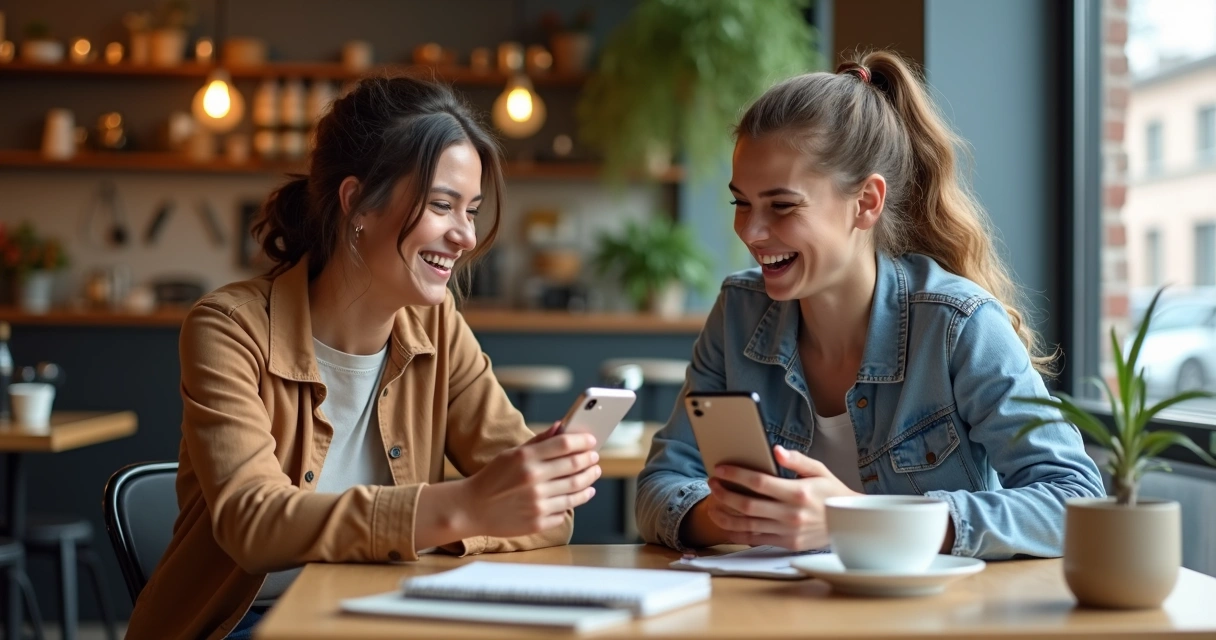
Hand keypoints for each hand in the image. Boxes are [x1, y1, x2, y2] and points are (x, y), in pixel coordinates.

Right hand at [460, 422, 601, 537]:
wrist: (472, 509)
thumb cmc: (493, 478)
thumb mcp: (511, 454)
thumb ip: (538, 441)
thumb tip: (561, 427)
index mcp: (526, 459)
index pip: (565, 445)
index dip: (583, 442)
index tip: (591, 441)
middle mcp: (533, 480)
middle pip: (575, 466)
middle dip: (590, 460)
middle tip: (595, 458)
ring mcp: (537, 502)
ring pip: (576, 490)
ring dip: (589, 481)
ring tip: (593, 474)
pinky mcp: (539, 522)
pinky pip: (565, 510)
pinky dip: (576, 501)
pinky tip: (579, 495)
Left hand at [706, 445, 859, 550]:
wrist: (849, 524)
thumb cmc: (831, 493)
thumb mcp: (819, 470)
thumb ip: (796, 459)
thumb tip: (776, 450)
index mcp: (798, 493)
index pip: (758, 482)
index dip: (735, 475)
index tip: (720, 470)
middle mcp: (791, 514)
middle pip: (747, 504)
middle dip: (724, 493)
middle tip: (713, 483)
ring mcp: (787, 531)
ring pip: (746, 525)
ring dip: (724, 514)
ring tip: (712, 503)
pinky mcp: (786, 543)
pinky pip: (755, 539)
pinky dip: (736, 532)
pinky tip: (725, 523)